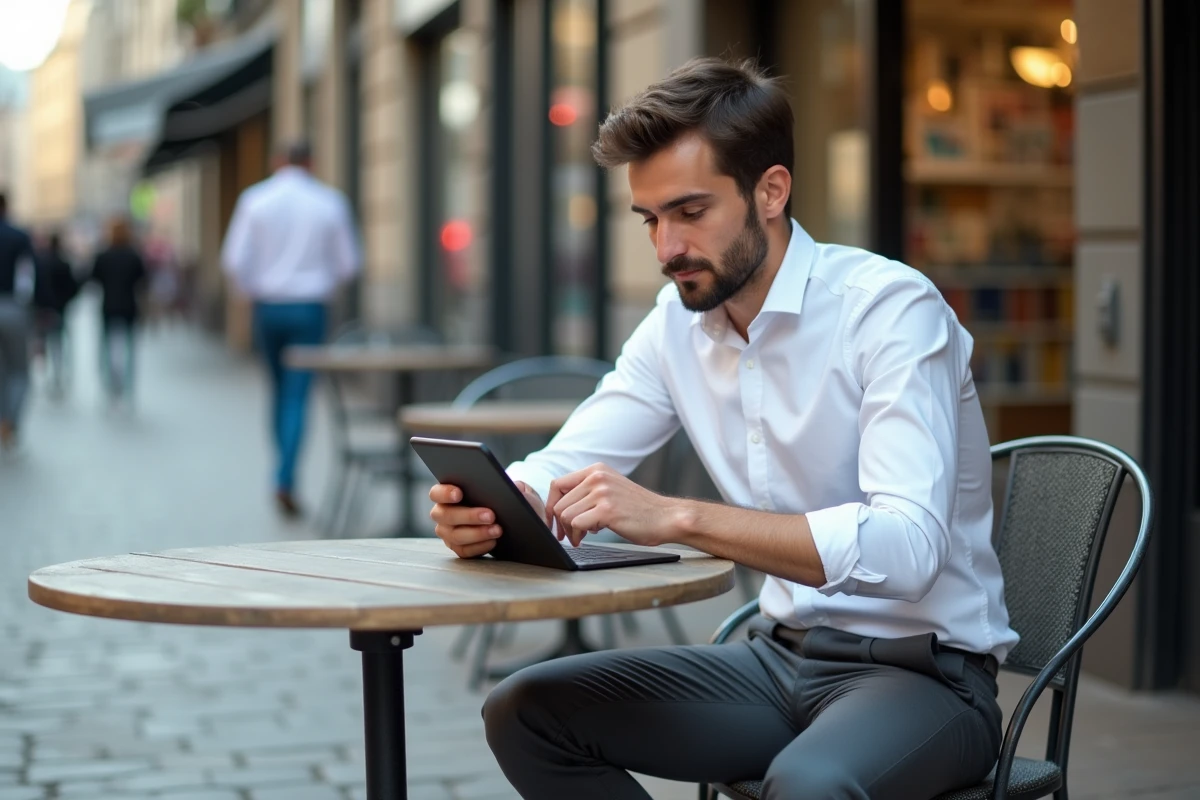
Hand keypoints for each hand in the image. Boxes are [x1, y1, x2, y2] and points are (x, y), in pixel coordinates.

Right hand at [428, 481, 545, 558]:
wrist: (521, 524)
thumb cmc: (514, 502)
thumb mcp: (520, 491)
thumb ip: (518, 487)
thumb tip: (516, 489)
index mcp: (451, 493)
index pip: (437, 492)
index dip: (444, 493)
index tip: (459, 494)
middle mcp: (444, 514)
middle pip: (444, 515)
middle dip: (468, 515)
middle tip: (490, 515)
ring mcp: (449, 533)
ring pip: (455, 535)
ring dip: (476, 533)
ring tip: (497, 530)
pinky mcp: (460, 548)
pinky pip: (464, 551)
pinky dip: (479, 546)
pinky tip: (493, 542)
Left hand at [546, 463, 679, 547]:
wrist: (666, 517)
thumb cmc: (639, 510)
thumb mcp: (611, 490)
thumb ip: (589, 491)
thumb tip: (560, 507)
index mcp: (596, 470)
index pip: (558, 484)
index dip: (551, 506)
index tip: (553, 521)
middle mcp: (597, 477)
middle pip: (559, 503)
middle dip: (559, 524)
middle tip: (568, 536)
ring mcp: (602, 492)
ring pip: (565, 515)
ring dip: (569, 531)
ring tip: (581, 537)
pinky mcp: (607, 510)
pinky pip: (576, 524)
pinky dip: (577, 535)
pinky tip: (588, 537)